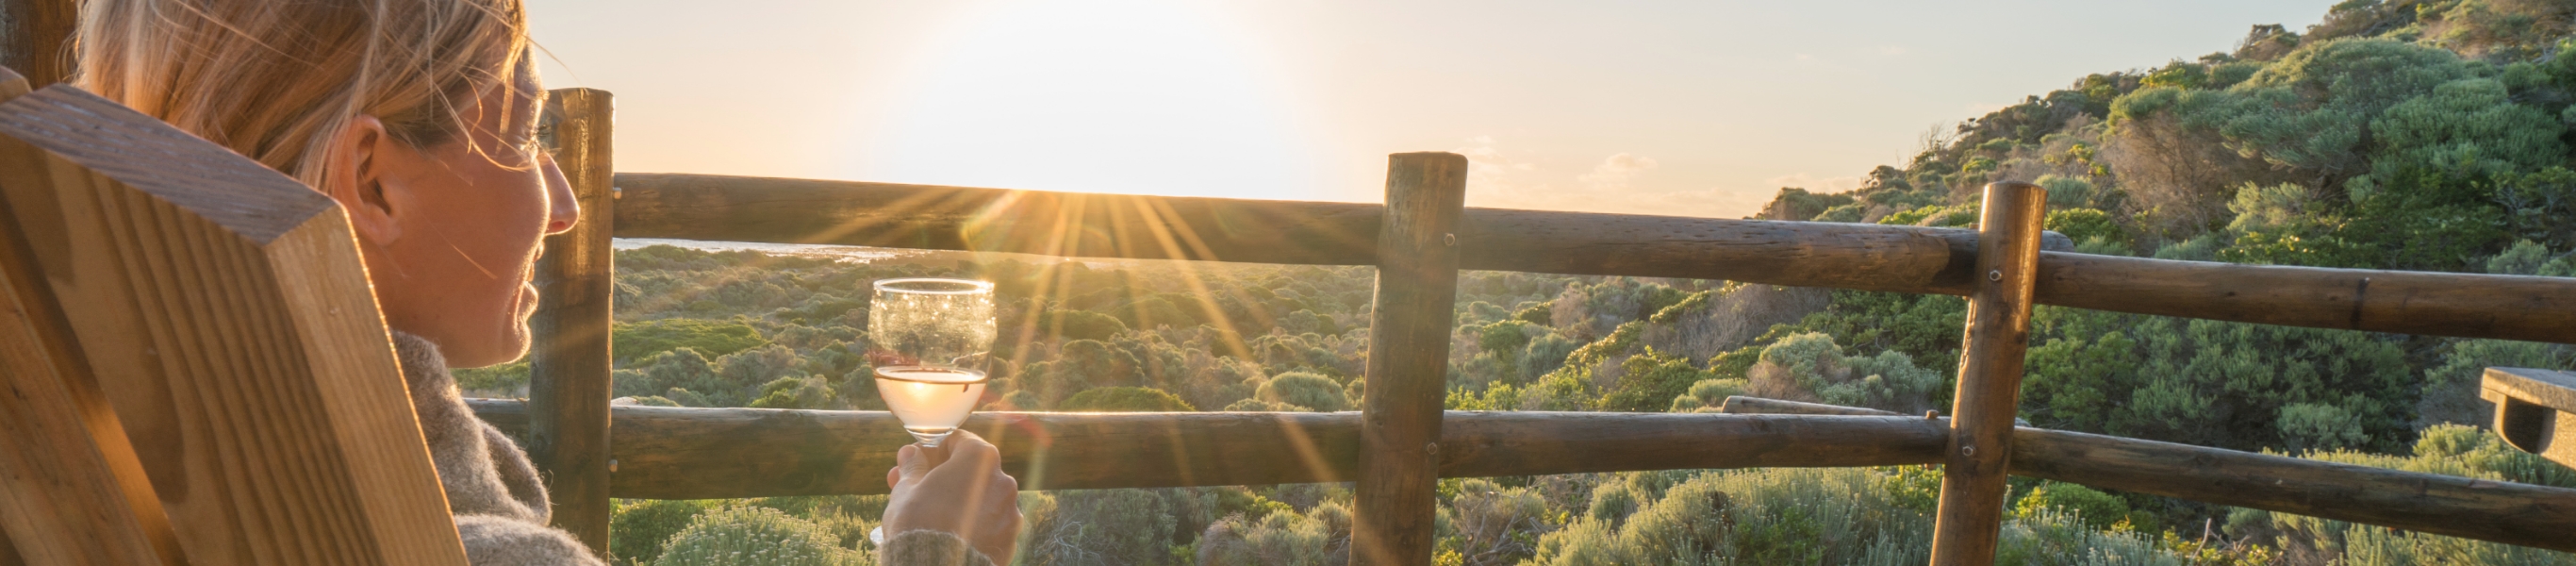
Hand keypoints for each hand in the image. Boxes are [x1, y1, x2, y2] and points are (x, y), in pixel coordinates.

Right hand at [882, 430, 1021, 563]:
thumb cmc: (919, 524)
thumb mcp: (906, 490)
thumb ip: (912, 467)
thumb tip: (911, 454)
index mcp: (979, 459)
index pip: (958, 441)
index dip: (934, 449)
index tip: (916, 461)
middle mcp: (1002, 480)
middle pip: (970, 471)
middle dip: (943, 477)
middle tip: (915, 488)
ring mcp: (1010, 512)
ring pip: (982, 498)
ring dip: (960, 500)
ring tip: (932, 515)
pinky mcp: (1010, 539)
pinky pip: (990, 523)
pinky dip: (974, 523)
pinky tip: (952, 533)